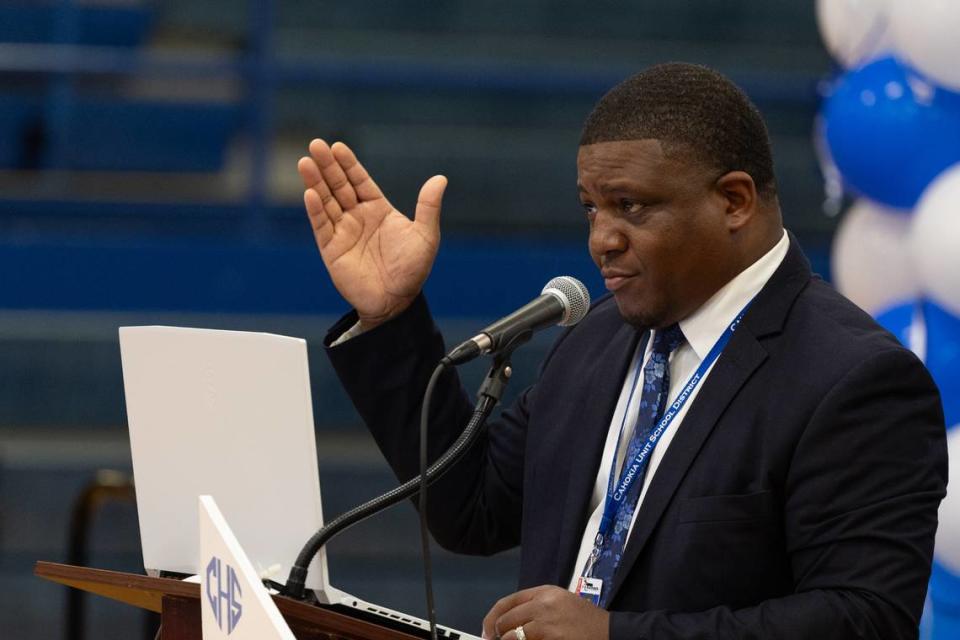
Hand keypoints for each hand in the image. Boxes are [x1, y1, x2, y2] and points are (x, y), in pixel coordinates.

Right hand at [297, 139, 447, 329]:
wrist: (396, 302)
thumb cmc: (412, 271)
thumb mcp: (426, 236)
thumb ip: (428, 207)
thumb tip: (440, 178)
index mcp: (378, 210)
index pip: (360, 181)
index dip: (349, 164)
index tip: (337, 146)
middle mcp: (358, 218)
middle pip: (339, 186)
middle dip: (327, 166)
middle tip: (316, 145)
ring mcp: (343, 232)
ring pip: (326, 202)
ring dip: (316, 182)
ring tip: (305, 162)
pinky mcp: (332, 250)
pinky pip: (321, 226)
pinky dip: (316, 210)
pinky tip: (310, 194)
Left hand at [482, 586, 608, 639]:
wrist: (610, 632)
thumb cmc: (585, 621)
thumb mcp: (559, 604)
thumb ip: (535, 608)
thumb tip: (508, 623)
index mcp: (544, 592)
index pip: (506, 602)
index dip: (492, 618)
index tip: (487, 631)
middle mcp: (543, 604)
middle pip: (505, 620)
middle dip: (497, 635)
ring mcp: (547, 622)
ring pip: (512, 635)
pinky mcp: (551, 638)